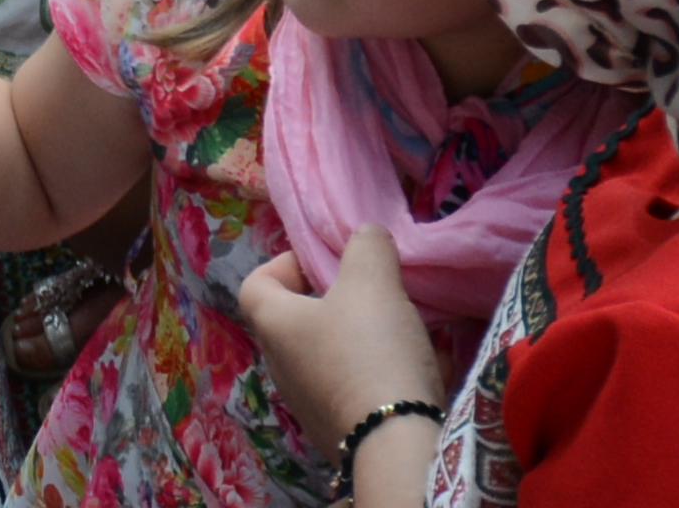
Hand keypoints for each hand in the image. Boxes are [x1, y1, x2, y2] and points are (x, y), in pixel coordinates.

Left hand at [234, 230, 447, 452]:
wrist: (395, 443)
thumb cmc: (370, 351)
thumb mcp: (372, 282)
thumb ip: (367, 246)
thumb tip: (365, 235)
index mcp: (275, 326)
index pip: (256, 285)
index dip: (285, 264)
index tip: (325, 262)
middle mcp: (281, 368)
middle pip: (297, 322)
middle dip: (335, 301)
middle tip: (372, 292)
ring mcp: (308, 405)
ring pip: (331, 357)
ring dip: (362, 339)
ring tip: (403, 330)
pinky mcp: (340, 432)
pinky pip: (356, 390)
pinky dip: (381, 375)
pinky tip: (422, 370)